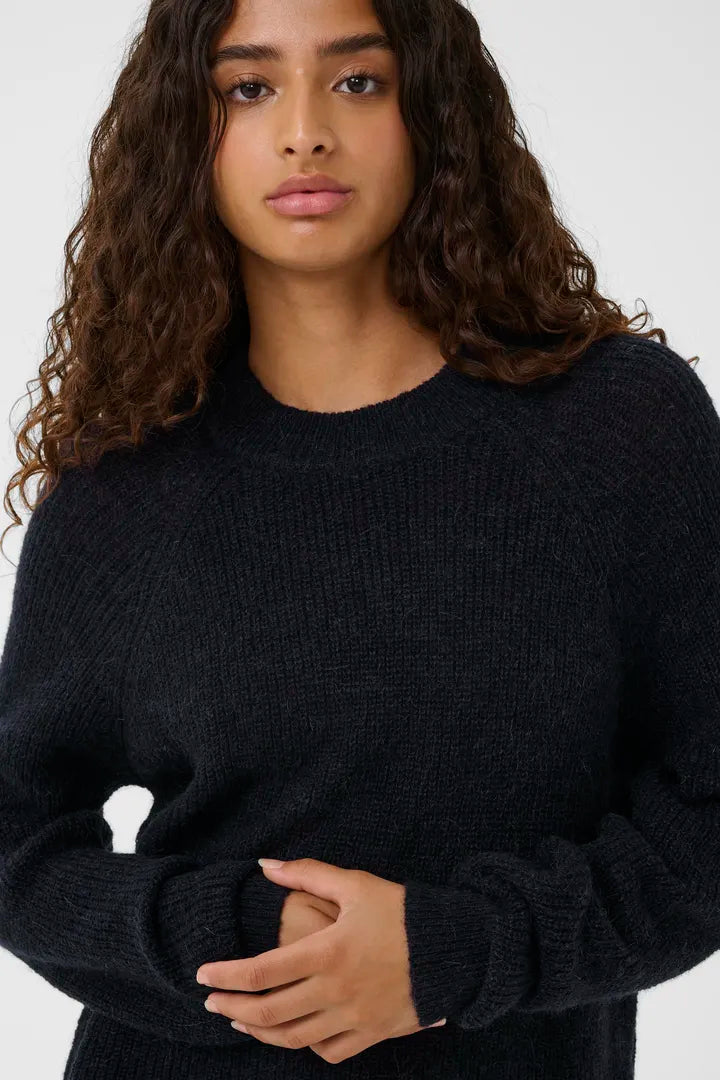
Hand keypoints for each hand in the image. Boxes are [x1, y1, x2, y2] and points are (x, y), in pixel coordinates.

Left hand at [196, 858, 446, 1063]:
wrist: (455, 949)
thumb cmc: (403, 911)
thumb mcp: (355, 885)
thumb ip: (307, 875)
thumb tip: (265, 866)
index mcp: (327, 952)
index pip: (261, 970)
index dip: (226, 974)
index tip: (202, 973)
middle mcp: (335, 991)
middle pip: (269, 1011)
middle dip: (232, 1007)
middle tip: (210, 1001)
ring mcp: (354, 1017)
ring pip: (293, 1037)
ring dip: (259, 1031)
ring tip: (240, 1019)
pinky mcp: (372, 1033)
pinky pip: (329, 1051)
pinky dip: (305, 1045)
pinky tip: (293, 1032)